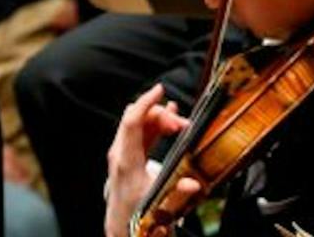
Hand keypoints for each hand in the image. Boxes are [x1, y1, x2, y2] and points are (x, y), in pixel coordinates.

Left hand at [103, 83, 197, 236]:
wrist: (122, 228)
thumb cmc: (140, 218)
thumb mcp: (162, 207)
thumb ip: (178, 193)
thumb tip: (193, 183)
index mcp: (126, 161)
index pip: (132, 122)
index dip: (145, 102)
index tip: (159, 89)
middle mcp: (120, 153)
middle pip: (138, 119)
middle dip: (162, 115)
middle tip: (185, 126)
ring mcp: (122, 154)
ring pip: (139, 125)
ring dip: (160, 121)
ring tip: (182, 126)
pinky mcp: (127, 157)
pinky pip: (139, 133)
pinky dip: (154, 126)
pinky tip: (169, 121)